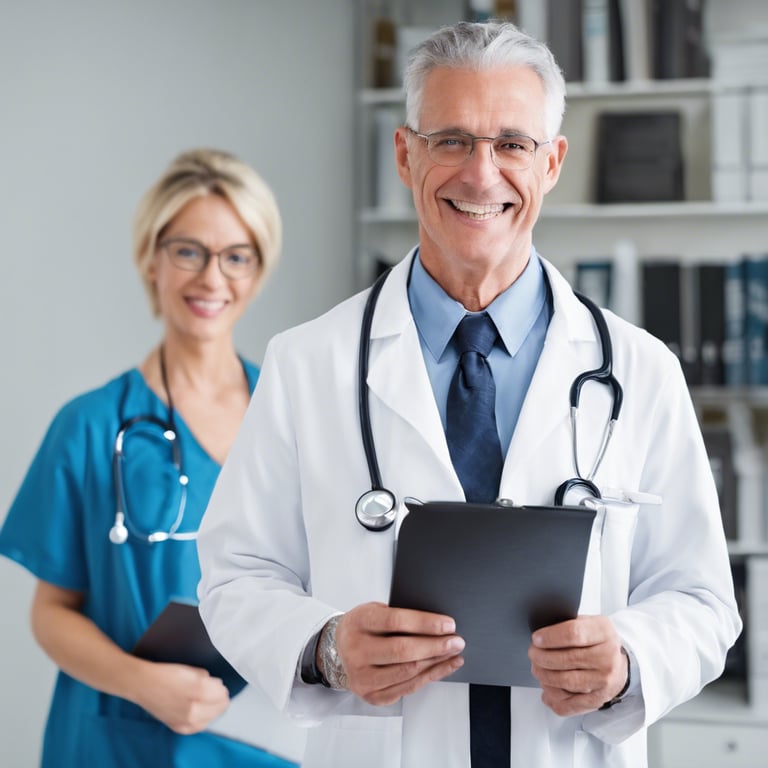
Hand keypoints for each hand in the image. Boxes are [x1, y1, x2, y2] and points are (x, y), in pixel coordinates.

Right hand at [134, 661, 230, 733]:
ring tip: (207, 701)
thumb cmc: (168, 673)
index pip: (222, 693)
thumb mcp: (193, 670)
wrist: (145, 685)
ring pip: (212, 718)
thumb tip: (216, 685)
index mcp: (200, 690)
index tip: (217, 684)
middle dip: (219, 698)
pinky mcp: (178, 728)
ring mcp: (186, 721)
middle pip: (221, 707)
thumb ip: (208, 679)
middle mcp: (195, 709)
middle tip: (213, 692)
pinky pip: (199, 727)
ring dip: (212, 709)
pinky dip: (202, 720)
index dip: (221, 687)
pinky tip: (200, 712)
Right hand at [328, 601, 464, 705]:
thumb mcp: (374, 611)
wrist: (338, 650)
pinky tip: (443, 666)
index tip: (449, 624)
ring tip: (454, 653)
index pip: (395, 621)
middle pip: (403, 651)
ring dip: (437, 662)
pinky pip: (408, 688)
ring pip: (408, 672)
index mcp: (358, 622)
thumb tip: (438, 624)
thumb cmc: (364, 626)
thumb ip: (398, 616)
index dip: (425, 623)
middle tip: (457, 641)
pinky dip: (430, 676)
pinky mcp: (372, 695)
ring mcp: (362, 677)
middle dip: (436, 646)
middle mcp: (357, 651)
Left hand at [528, 615, 628, 716]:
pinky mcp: (599, 699)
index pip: (573, 634)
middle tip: (533, 653)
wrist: (618, 663)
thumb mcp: (587, 622)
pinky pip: (571, 703)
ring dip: (544, 676)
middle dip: (542, 657)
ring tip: (537, 668)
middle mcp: (607, 657)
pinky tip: (547, 689)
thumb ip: (566, 624)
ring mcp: (604, 680)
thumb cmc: (597, 641)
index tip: (536, 639)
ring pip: (566, 681)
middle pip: (566, 659)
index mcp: (603, 632)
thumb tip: (541, 635)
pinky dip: (554, 698)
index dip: (550, 637)